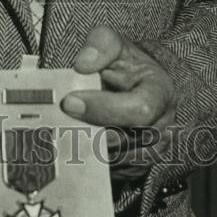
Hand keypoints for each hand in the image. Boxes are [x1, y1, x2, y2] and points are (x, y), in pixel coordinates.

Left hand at [61, 25, 175, 179]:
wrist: (135, 85)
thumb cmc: (124, 64)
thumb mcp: (114, 43)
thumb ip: (100, 46)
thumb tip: (83, 64)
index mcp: (160, 93)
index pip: (139, 110)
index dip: (103, 109)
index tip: (69, 101)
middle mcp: (161, 127)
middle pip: (121, 140)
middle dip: (86, 131)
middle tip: (56, 122)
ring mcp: (151, 152)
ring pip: (113, 160)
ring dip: (84, 149)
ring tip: (58, 133)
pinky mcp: (135, 168)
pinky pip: (110, 173)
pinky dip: (87, 163)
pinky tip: (68, 148)